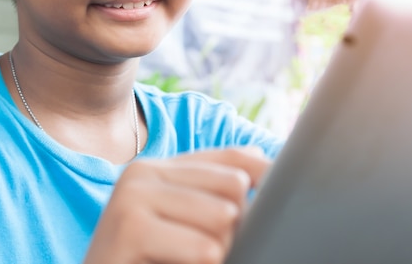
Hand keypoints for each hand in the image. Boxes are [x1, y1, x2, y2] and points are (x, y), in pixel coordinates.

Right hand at [83, 147, 269, 263]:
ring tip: (189, 261)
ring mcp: (132, 196)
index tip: (283, 197)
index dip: (267, 177)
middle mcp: (143, 172)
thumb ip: (216, 191)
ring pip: (223, 217)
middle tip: (208, 251)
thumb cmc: (147, 262)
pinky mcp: (129, 228)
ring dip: (220, 252)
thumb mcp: (184, 223)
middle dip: (236, 226)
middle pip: (234, 186)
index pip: (235, 159)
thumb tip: (265, 161)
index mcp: (159, 167)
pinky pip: (203, 248)